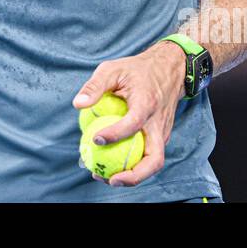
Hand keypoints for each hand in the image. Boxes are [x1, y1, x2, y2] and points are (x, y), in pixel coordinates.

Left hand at [72, 41, 185, 186]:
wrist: (169, 70)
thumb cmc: (137, 70)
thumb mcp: (113, 69)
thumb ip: (95, 85)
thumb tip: (77, 104)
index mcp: (147, 103)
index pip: (134, 124)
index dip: (115, 135)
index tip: (95, 139)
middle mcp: (158, 123)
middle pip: (154, 159)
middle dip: (133, 175)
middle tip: (109, 179)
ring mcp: (163, 132)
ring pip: (153, 162)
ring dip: (132, 176)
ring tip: (106, 178)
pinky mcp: (161, 137)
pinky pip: (149, 155)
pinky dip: (134, 165)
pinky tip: (112, 164)